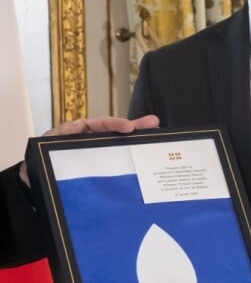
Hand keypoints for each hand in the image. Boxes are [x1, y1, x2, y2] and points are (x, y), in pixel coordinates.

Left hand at [19, 115, 159, 185]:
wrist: (32, 189)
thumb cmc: (38, 164)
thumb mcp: (45, 146)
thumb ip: (60, 134)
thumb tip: (79, 124)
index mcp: (80, 133)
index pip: (101, 124)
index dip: (116, 124)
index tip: (129, 127)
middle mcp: (92, 142)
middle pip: (116, 132)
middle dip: (136, 127)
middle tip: (154, 123)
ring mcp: (97, 157)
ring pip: (119, 147)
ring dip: (136, 142)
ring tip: (155, 136)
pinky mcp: (99, 172)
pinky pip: (116, 164)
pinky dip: (130, 162)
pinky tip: (144, 163)